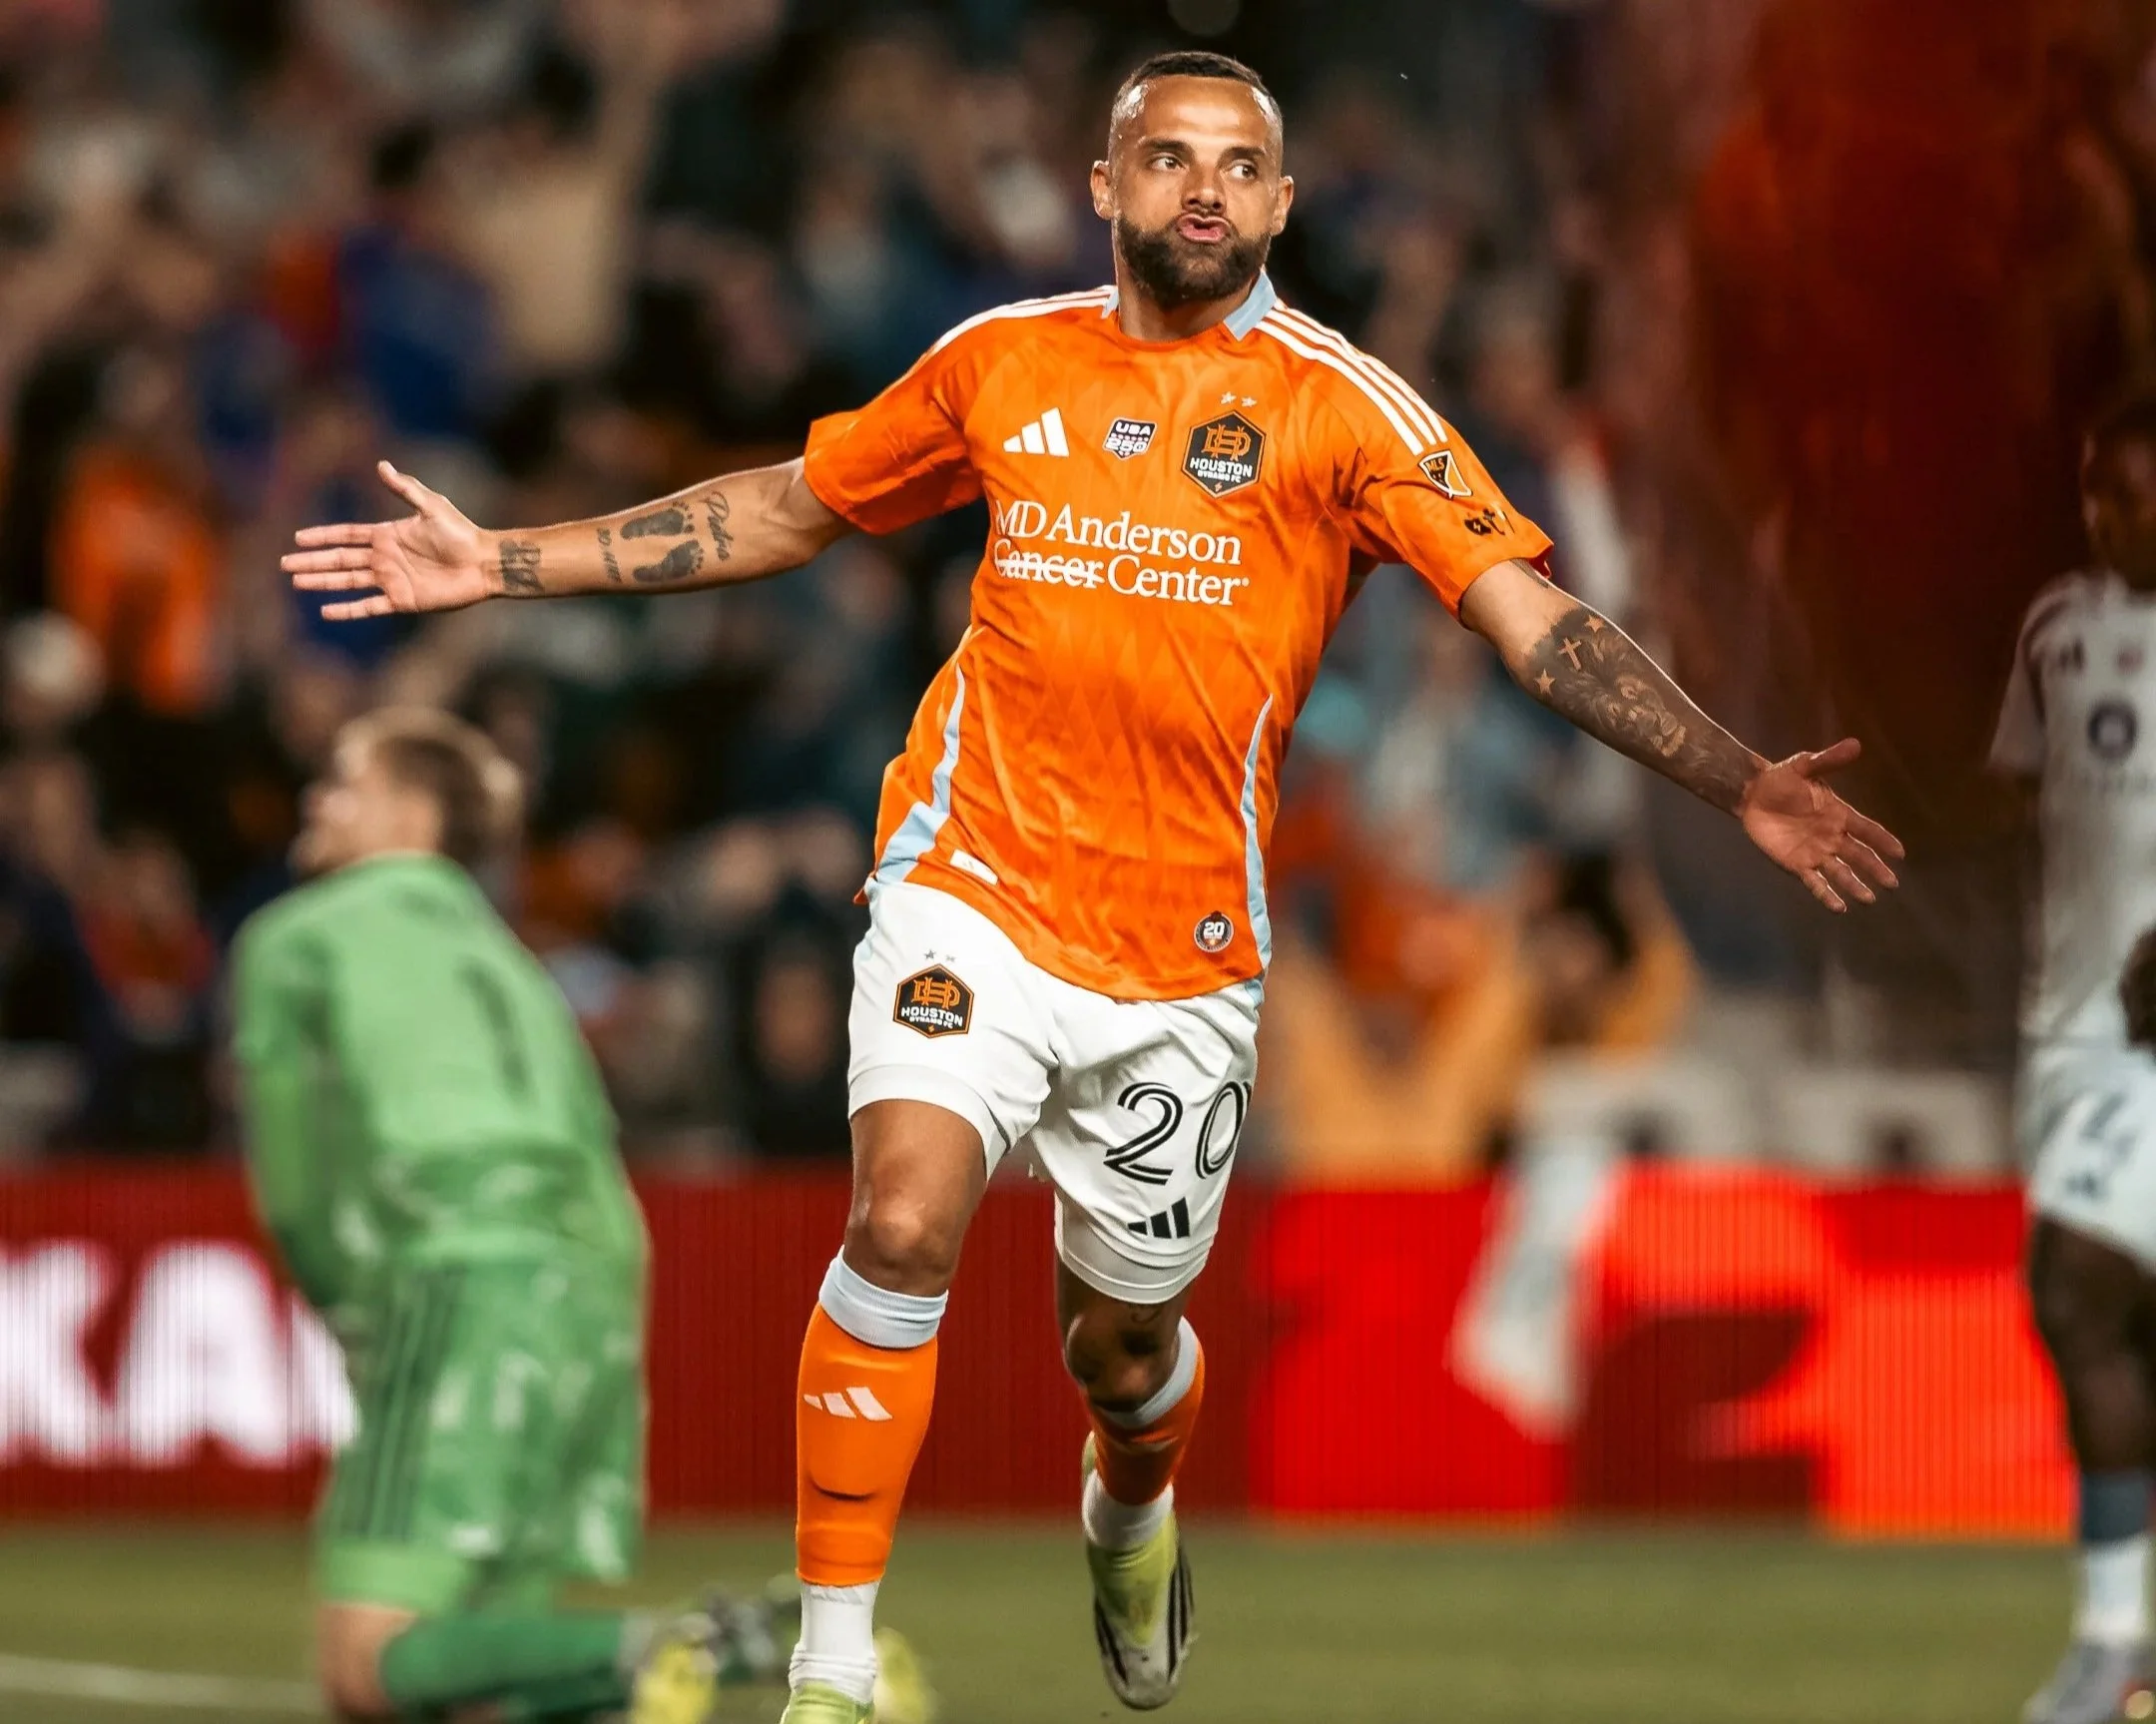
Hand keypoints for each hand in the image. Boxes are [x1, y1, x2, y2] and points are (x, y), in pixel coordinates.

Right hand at [282, 462, 492, 619]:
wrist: (484, 563)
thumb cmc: (462, 533)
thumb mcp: (432, 506)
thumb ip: (405, 489)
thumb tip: (381, 465)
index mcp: (387, 535)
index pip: (347, 535)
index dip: (323, 537)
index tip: (299, 538)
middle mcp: (385, 558)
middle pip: (340, 560)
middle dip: (313, 562)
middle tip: (285, 565)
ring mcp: (392, 581)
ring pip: (348, 582)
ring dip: (323, 583)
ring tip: (297, 583)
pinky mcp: (403, 601)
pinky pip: (369, 606)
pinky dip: (348, 610)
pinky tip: (326, 612)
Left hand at [1739, 738, 1904, 912]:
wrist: (1751, 793)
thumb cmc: (1780, 778)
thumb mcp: (1805, 766)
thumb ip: (1829, 760)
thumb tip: (1855, 744)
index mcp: (1838, 814)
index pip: (1866, 829)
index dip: (1883, 840)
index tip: (1900, 853)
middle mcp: (1831, 836)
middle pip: (1858, 855)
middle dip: (1875, 868)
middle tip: (1892, 883)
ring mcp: (1814, 852)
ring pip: (1839, 872)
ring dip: (1854, 886)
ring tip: (1869, 899)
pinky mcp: (1795, 863)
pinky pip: (1813, 882)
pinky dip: (1825, 894)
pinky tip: (1839, 908)